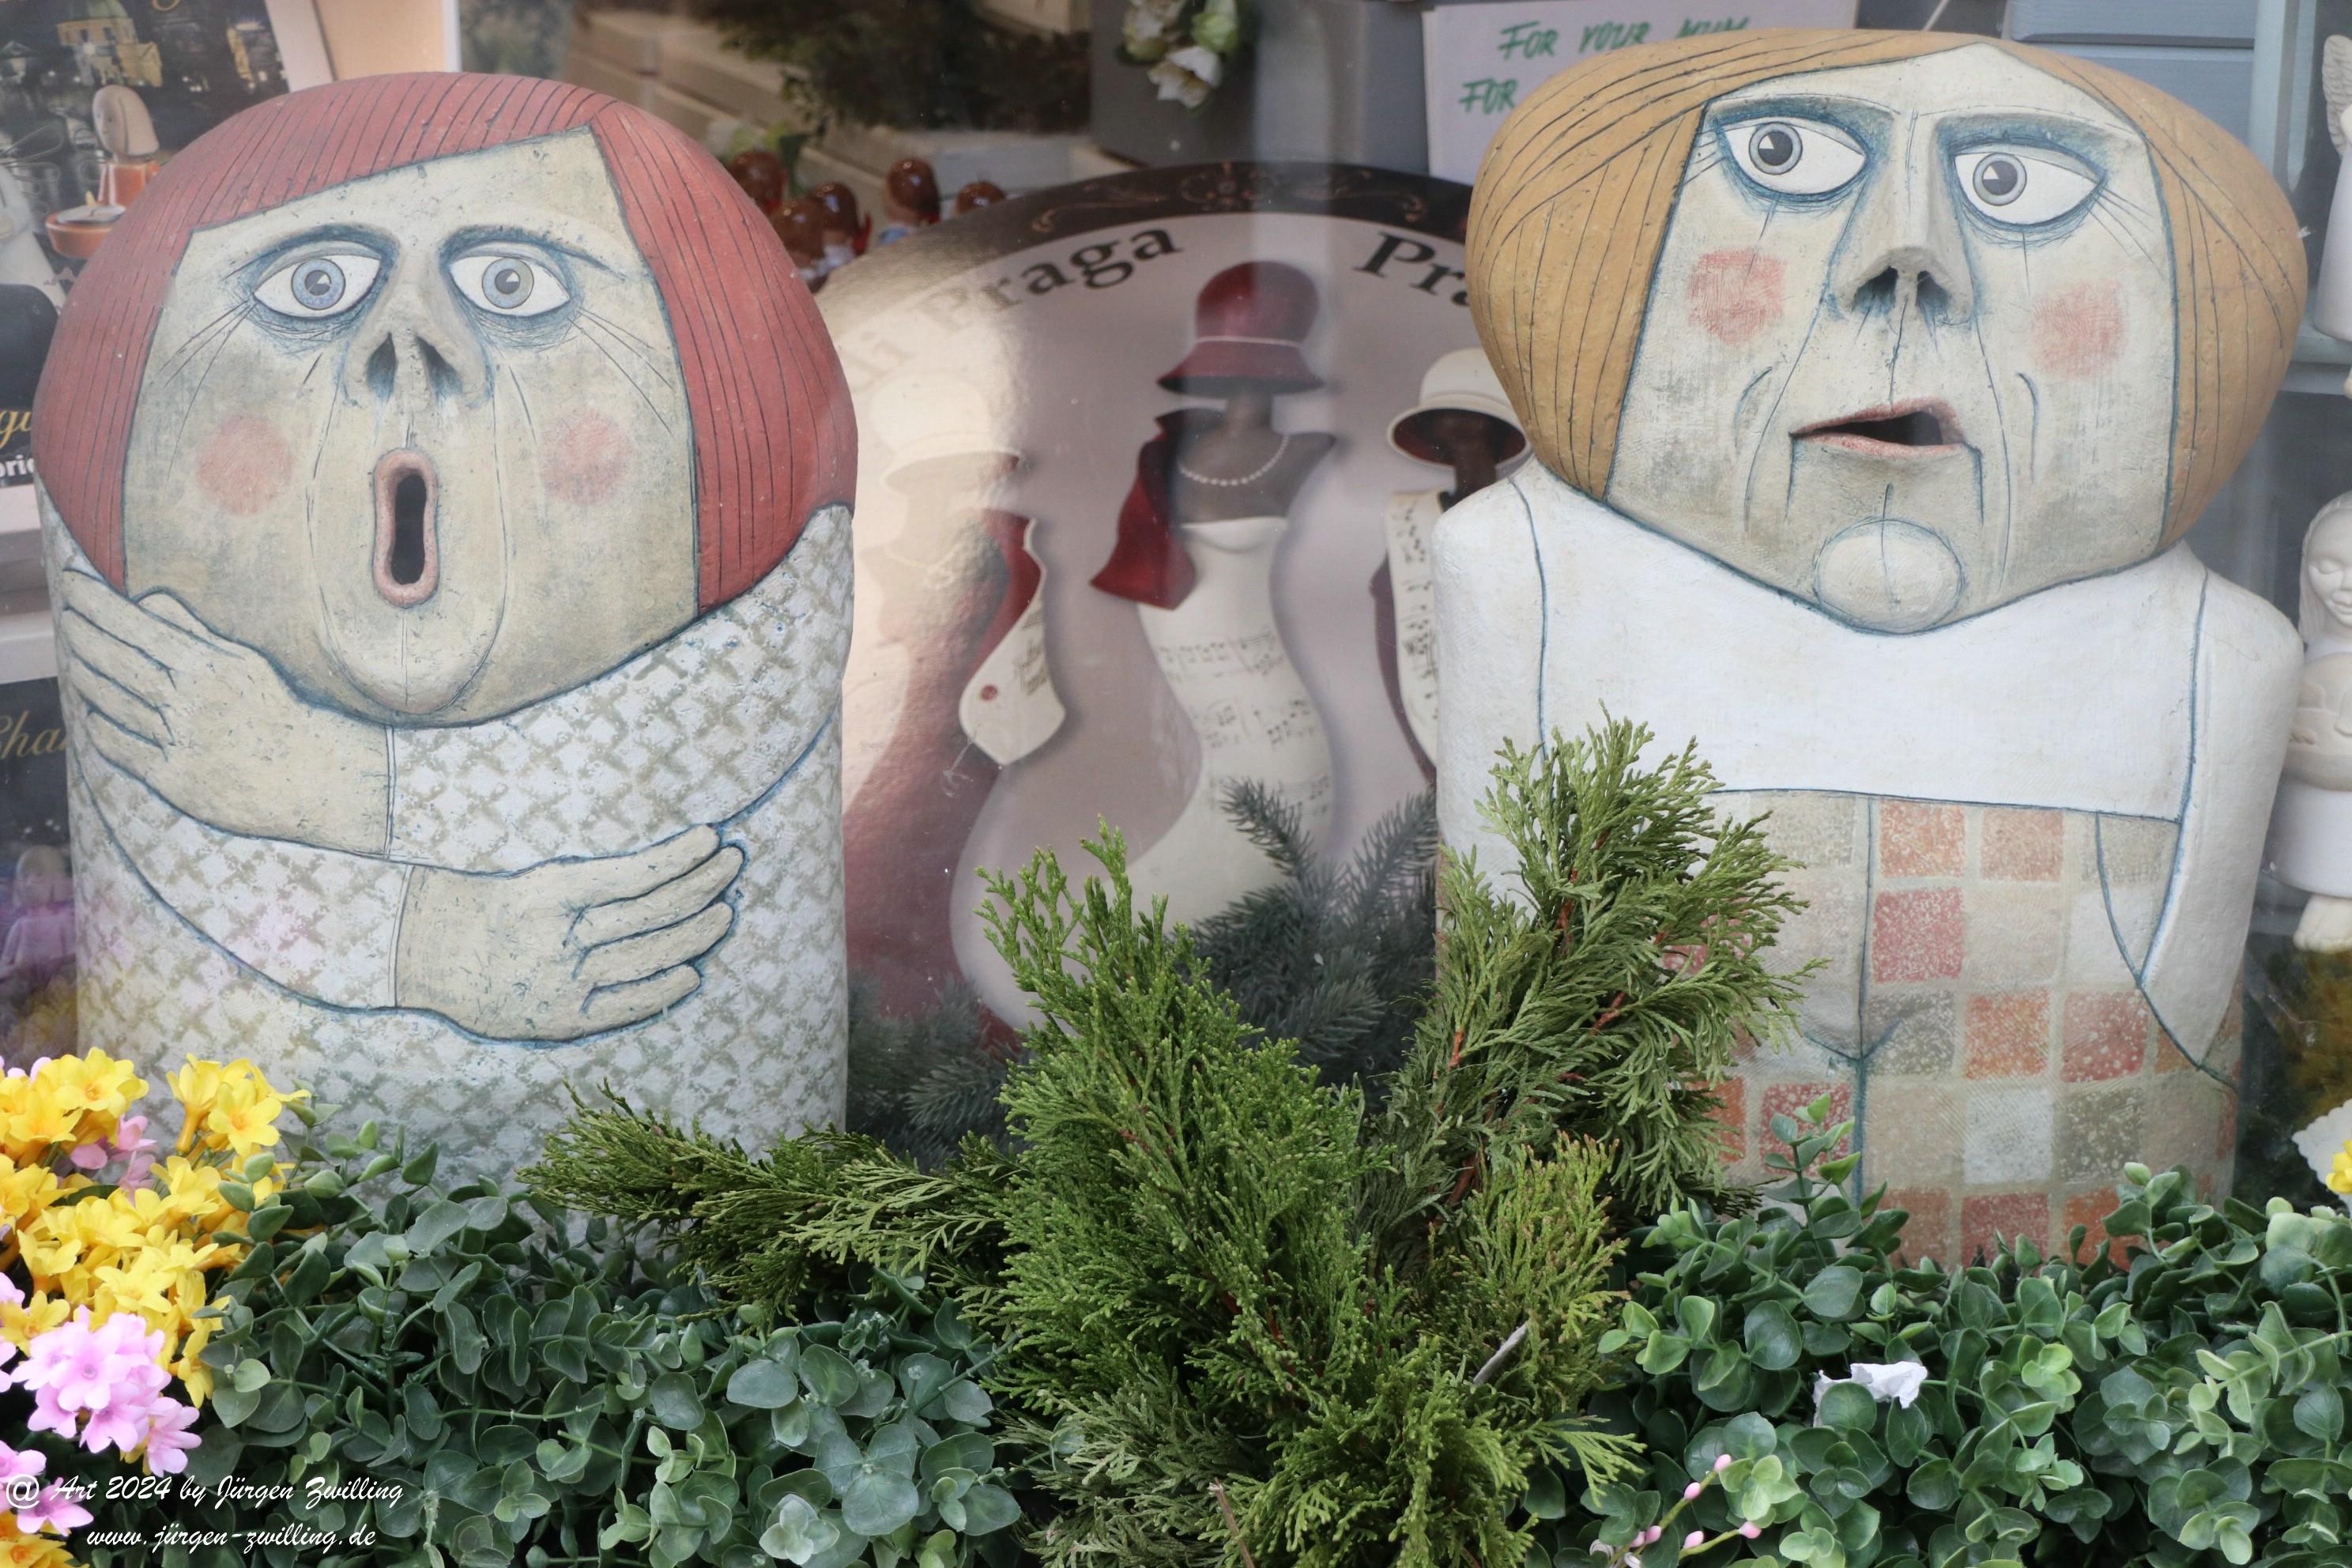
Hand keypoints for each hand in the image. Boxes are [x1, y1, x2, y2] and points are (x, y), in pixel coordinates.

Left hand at [58, 572, 388, 852]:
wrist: (310, 776)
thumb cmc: (278, 712)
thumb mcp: (245, 663)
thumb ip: (194, 632)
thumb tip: (149, 602)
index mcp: (208, 666)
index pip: (139, 626)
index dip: (99, 604)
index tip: (74, 585)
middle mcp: (188, 700)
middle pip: (118, 661)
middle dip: (84, 635)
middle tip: (67, 619)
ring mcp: (178, 740)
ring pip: (112, 701)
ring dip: (86, 677)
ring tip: (75, 661)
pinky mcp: (173, 778)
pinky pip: (121, 747)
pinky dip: (100, 728)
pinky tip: (94, 716)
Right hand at [394, 825, 742, 1041]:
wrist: (427, 956)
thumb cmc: (490, 908)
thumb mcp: (534, 882)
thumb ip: (590, 883)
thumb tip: (662, 870)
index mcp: (550, 893)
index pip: (631, 874)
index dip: (677, 857)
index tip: (711, 838)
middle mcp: (560, 939)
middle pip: (649, 912)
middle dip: (700, 885)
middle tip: (735, 862)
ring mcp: (564, 981)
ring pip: (645, 955)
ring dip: (694, 932)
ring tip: (727, 910)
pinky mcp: (563, 1019)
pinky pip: (624, 1005)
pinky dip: (661, 988)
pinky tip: (693, 972)